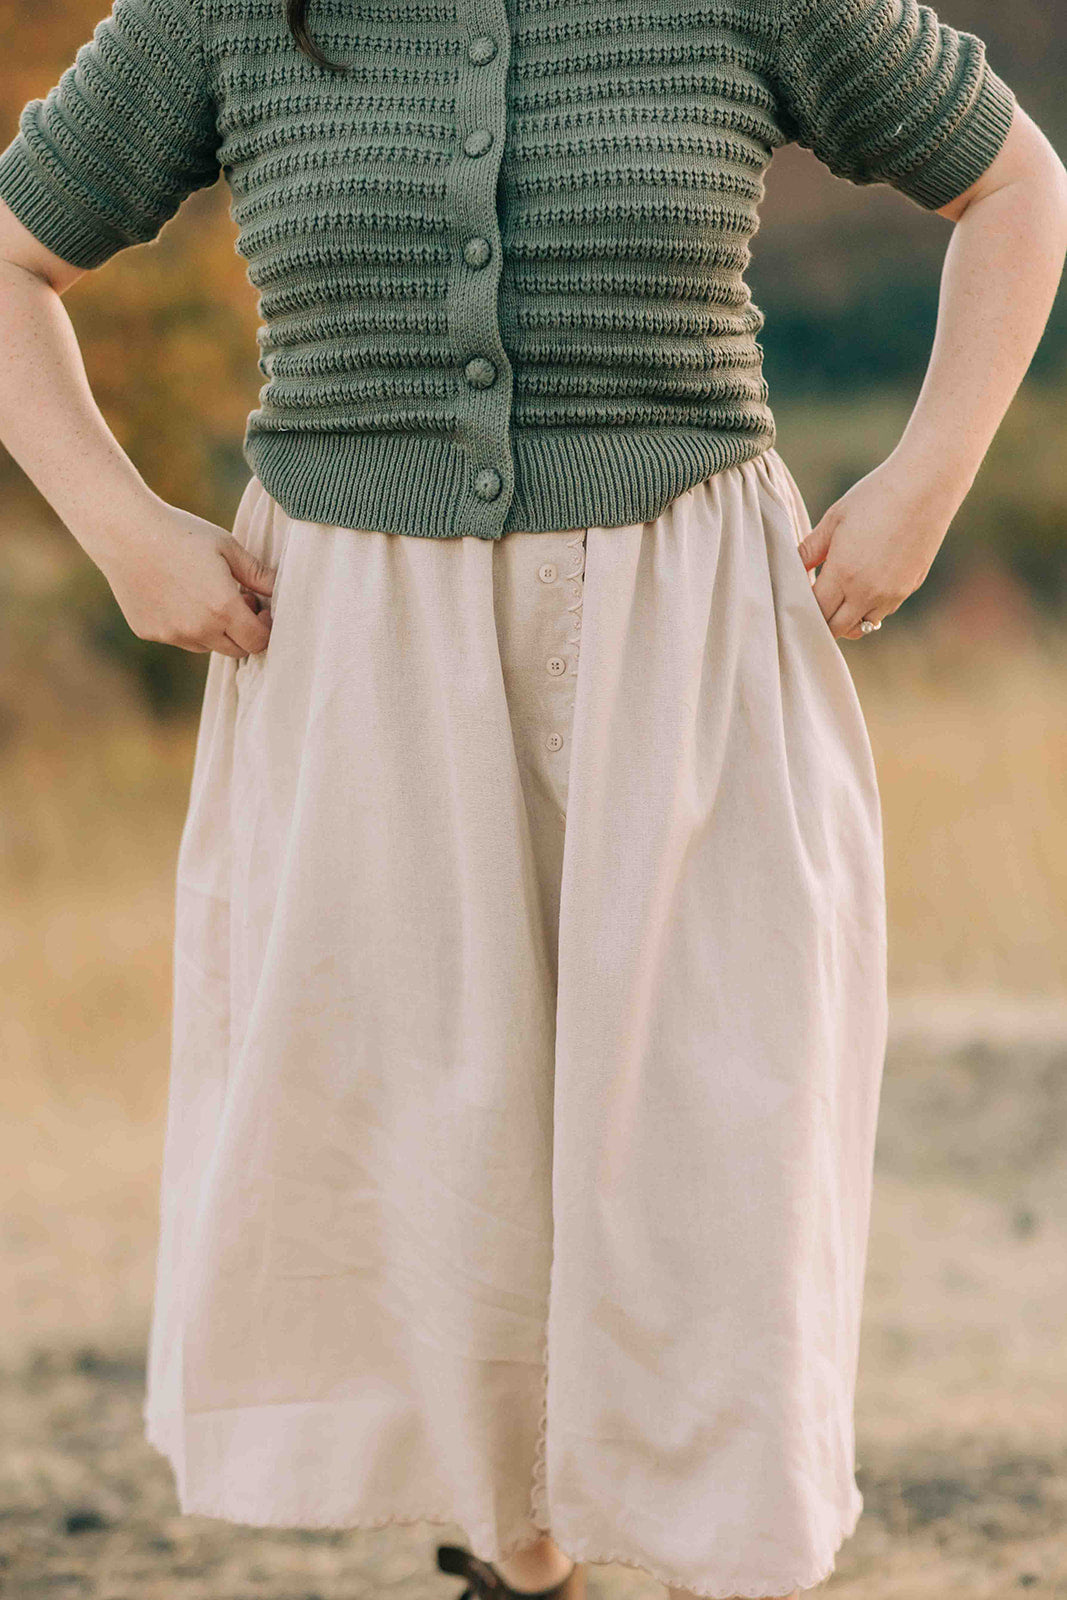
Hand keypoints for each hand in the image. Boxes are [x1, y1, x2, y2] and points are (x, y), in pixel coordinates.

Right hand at [92, 494, 275, 657]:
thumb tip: (282, 590)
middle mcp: (198, 629)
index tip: (260, 608)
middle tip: (236, 599)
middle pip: (236, 651)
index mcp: (223, 609)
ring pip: (207, 646)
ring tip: (204, 594)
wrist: (124, 532)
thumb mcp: (227, 547)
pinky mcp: (150, 633)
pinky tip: (175, 593)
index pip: (258, 642)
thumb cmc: (181, 533)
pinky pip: (178, 638)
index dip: (265, 628)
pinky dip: (185, 625)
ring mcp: (172, 635)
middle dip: (243, 631)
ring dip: (214, 629)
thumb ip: (259, 575)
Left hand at [796, 455, 960, 639]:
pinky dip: (870, 609)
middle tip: (815, 605)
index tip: (800, 596)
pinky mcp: (910, 588)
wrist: (926, 486)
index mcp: (843, 574)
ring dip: (847, 619)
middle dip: (822, 621)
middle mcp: (867, 591)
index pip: (816, 611)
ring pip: (861, 626)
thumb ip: (810, 550)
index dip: (804, 607)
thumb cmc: (875, 496)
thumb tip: (792, 569)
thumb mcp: (833, 520)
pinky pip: (883, 612)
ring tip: (838, 601)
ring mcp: (892, 593)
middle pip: (837, 628)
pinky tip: (864, 589)